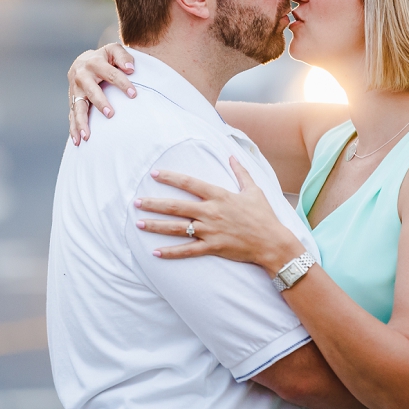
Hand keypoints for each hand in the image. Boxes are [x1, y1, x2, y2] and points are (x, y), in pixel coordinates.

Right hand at [67, 43, 135, 144]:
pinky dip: (74, 128)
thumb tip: (130, 68)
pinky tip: (78, 141)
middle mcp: (81, 76)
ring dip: (81, 121)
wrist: (83, 61)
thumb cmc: (104, 58)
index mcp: (94, 63)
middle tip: (110, 114)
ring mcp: (74, 89)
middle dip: (100, 102)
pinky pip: (72, 115)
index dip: (122, 83)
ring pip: (77, 106)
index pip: (111, 73)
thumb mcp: (113, 50)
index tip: (134, 95)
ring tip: (87, 136)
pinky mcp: (72, 100)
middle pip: (90, 90)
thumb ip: (123, 56)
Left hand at [135, 157, 304, 272]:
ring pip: (177, 228)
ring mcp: (210, 231)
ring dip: (156, 226)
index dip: (171, 178)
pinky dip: (170, 253)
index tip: (154, 174)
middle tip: (136, 202)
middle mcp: (211, 212)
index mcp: (219, 196)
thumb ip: (240, 172)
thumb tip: (232, 156)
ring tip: (139, 223)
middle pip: (176, 206)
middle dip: (154, 204)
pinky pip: (187, 251)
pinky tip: (155, 252)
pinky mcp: (212, 247)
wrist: (272, 242)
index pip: (189, 183)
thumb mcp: (253, 190)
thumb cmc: (263, 216)